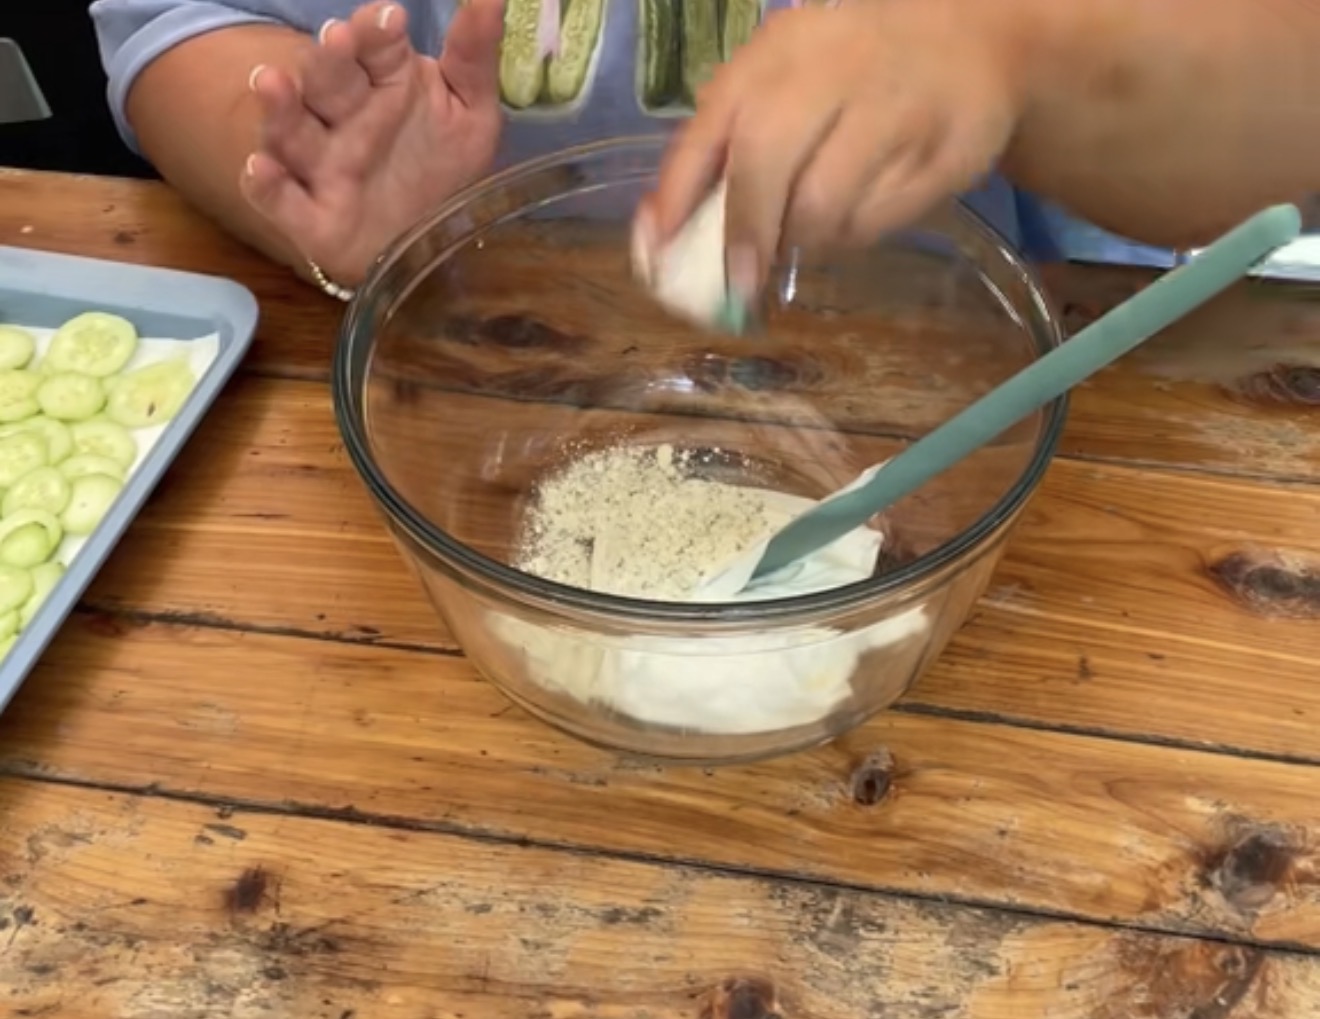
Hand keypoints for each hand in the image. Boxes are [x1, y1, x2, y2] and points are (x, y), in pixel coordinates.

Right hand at [240, 0, 504, 286]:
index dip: (376, 30)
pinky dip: (266, 185)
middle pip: (328, 81)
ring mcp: (320, 165)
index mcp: (384, 81)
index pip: (374, 46)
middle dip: (330, 60)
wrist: (423, 243)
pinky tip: (260, 168)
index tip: (391, 17)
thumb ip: (473, 56)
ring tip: (271, 82)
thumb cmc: (441, 166)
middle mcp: (345, 117)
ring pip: (292, 130)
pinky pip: (278, 199)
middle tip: (338, 38)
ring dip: (280, 107)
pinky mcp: (308, 217)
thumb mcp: (471, 111)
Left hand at [639, 0, 1024, 298]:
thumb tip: (659, 231)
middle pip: (766, 158)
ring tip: (807, 234)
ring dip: (803, 240)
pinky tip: (857, 217)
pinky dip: (854, 237)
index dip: (680, 193)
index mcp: (782, 49)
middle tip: (739, 283)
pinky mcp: (948, 150)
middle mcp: (836, 66)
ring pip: (825, 202)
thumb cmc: (854, 75)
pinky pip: (879, 219)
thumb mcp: (786, 84)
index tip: (661, 252)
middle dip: (745, 232)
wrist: (976, 44)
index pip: (714, 123)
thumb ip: (723, 147)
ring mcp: (898, 105)